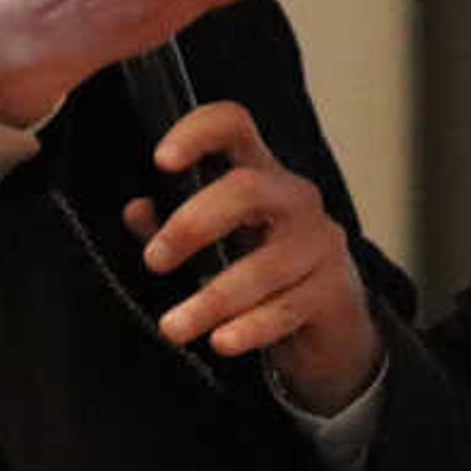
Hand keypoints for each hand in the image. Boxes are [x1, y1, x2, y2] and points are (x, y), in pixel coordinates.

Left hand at [126, 99, 386, 413]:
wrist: (327, 330)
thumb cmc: (262, 275)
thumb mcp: (214, 246)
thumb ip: (172, 228)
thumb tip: (136, 210)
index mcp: (259, 174)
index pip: (234, 127)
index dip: (198, 134)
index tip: (161, 160)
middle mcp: (294, 199)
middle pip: (245, 189)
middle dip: (193, 224)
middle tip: (154, 262)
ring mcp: (319, 244)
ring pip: (263, 265)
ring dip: (211, 299)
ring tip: (173, 327)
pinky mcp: (334, 290)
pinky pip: (286, 308)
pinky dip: (250, 328)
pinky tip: (221, 342)